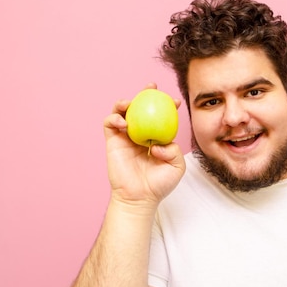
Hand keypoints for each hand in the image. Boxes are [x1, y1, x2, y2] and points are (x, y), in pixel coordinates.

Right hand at [103, 84, 185, 205]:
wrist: (139, 198)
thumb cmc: (159, 185)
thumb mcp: (176, 166)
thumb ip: (174, 150)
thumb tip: (158, 142)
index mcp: (156, 137)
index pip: (161, 116)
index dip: (167, 105)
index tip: (175, 101)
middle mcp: (140, 134)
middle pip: (140, 108)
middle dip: (145, 94)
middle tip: (152, 88)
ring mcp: (125, 137)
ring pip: (121, 111)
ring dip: (124, 103)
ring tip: (130, 103)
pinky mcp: (112, 142)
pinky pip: (109, 123)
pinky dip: (114, 117)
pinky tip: (123, 123)